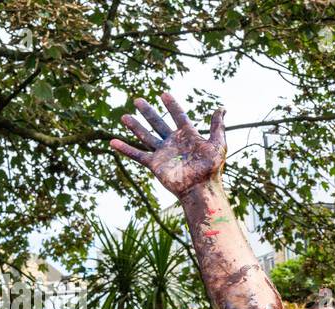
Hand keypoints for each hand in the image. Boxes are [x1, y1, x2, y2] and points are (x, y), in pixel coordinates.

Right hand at [110, 92, 225, 197]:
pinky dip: (125, 148)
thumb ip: (217, 126)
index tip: (163, 94)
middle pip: (157, 123)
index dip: (171, 105)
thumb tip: (222, 108)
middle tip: (137, 100)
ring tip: (124, 116)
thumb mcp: (218, 144)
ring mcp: (163, 153)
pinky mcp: (155, 164)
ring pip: (146, 136)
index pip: (178, 116)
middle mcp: (173, 143)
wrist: (201, 189)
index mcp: (188, 136)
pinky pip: (137, 155)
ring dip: (135, 126)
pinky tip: (113, 141)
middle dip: (148, 112)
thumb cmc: (211, 168)